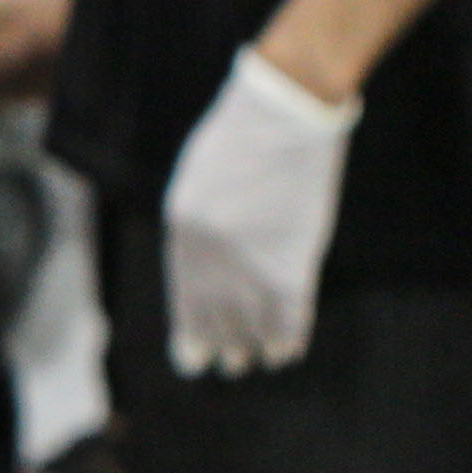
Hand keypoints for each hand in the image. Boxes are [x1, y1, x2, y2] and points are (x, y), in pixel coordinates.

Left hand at [161, 46, 356, 376]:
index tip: (191, 356)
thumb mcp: (200, 177)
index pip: (183, 292)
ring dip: (251, 345)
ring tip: (252, 360)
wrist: (287, 108)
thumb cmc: (244, 131)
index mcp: (181, 226)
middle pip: (212, 313)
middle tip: (226, 364)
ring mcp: (248, 261)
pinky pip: (286, 316)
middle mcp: (207, 252)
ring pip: (248, 322)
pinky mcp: (290, 263)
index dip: (189, 328)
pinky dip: (287, 337)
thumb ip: (196, 221)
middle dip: (218, 343)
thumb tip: (204, 263)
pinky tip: (286, 352)